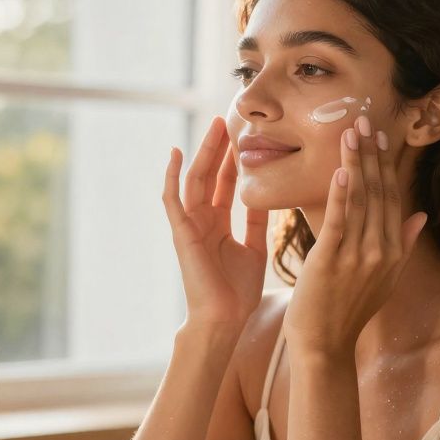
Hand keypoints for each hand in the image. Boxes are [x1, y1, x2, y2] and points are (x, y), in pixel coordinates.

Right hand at [162, 116, 270, 326]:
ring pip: (195, 180)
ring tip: (214, 127)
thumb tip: (269, 197)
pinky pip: (172, 199)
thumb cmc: (237, 293)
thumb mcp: (254, 249)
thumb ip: (258, 222)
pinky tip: (174, 153)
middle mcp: (203, 220)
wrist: (224, 320)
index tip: (246, 135)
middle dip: (219, 148)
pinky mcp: (181, 233)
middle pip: (211, 175)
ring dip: (204, 153)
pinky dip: (171, 176)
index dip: (235, 159)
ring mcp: (190, 225)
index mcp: (219, 224)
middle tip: (229, 119)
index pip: (226, 183)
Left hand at [285, 114, 428, 356]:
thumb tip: (421, 214)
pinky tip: (341, 170)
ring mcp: (358, 256)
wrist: (325, 344)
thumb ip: (402, 244)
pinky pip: (339, 222)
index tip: (380, 136)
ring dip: (356, 164)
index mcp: (393, 252)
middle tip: (365, 120)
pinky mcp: (332, 261)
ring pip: (360, 200)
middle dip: (372, 155)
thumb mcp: (384, 278)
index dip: (386, 165)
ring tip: (351, 132)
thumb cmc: (348, 310)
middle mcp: (381, 251)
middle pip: (379, 193)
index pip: (392, 198)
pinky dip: (341, 195)